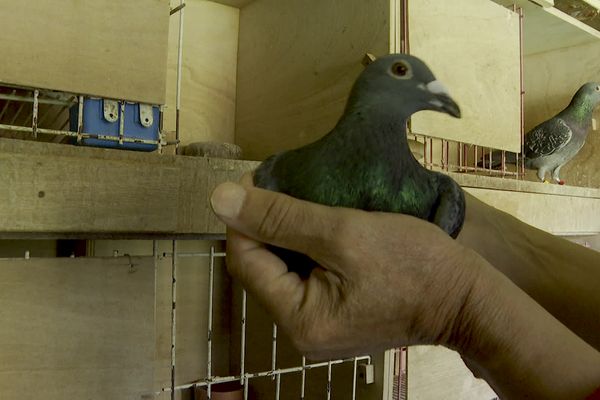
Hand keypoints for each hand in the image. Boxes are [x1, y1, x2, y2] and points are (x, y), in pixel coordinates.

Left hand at [210, 179, 483, 359]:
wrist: (467, 299)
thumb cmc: (413, 265)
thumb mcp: (344, 233)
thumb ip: (281, 217)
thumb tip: (220, 199)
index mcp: (298, 319)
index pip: (244, 260)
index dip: (243, 216)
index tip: (256, 178)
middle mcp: (300, 331)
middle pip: (261, 267)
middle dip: (266, 224)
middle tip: (284, 184)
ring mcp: (318, 326)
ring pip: (282, 269)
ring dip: (286, 232)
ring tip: (302, 198)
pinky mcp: (335, 315)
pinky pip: (305, 277)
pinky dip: (306, 247)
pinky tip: (320, 223)